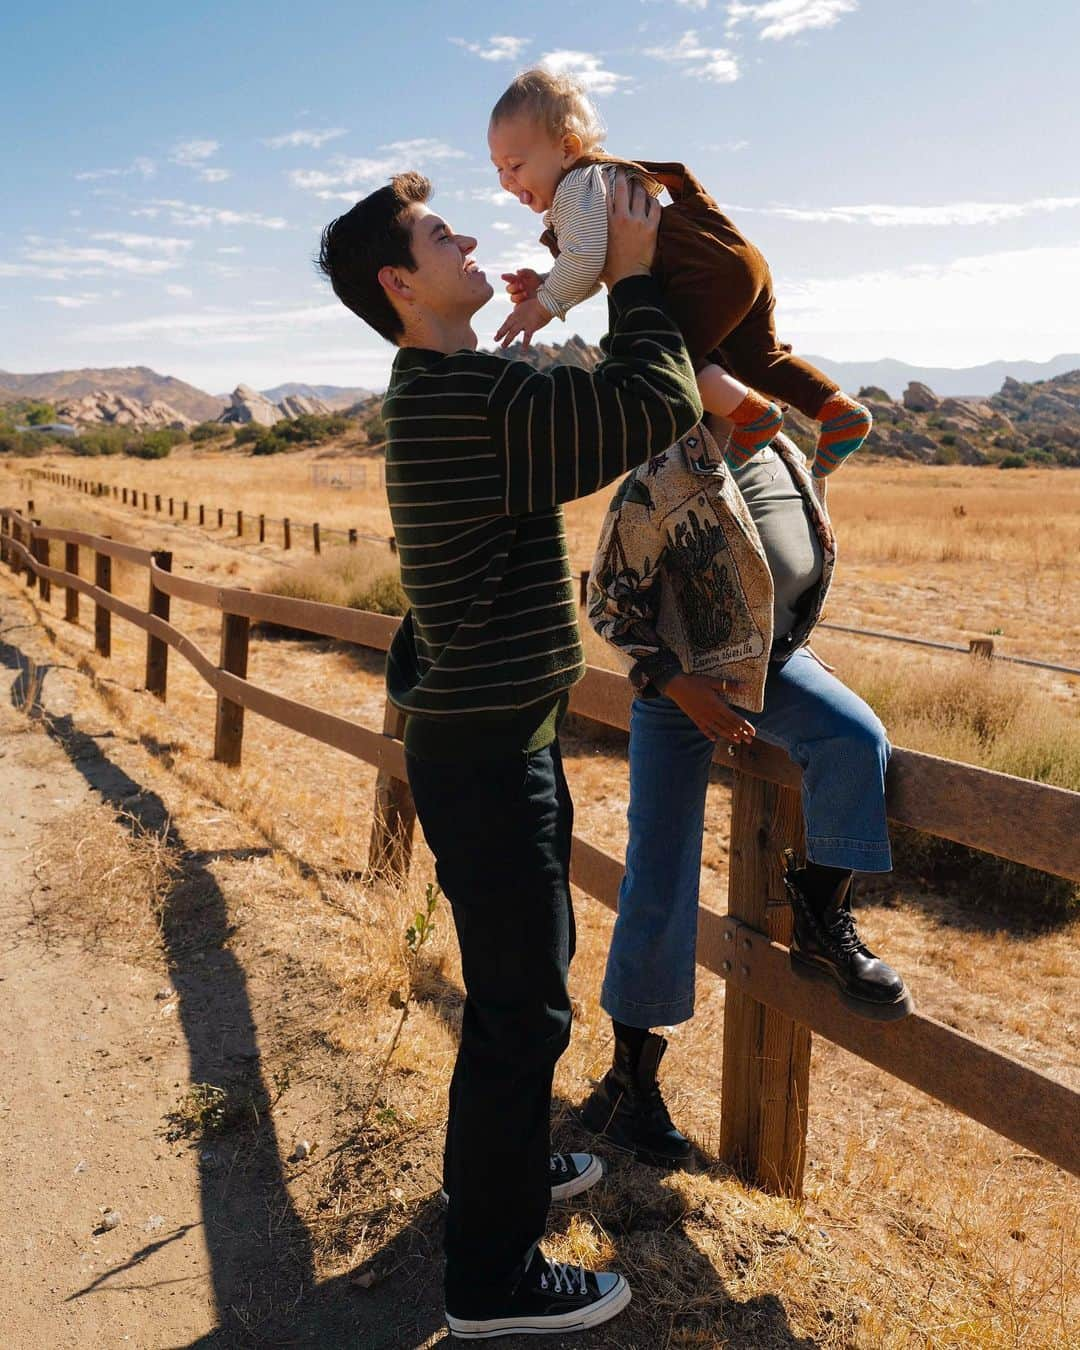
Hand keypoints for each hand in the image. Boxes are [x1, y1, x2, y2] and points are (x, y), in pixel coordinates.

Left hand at [494, 295, 553, 350]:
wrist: (546, 302)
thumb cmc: (541, 302)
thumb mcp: (529, 305)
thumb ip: (524, 311)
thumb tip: (521, 313)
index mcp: (518, 311)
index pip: (508, 320)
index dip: (503, 327)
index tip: (498, 332)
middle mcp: (518, 317)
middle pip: (507, 326)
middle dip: (500, 333)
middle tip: (495, 339)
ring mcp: (523, 322)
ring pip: (512, 332)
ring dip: (507, 340)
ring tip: (503, 346)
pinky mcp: (531, 327)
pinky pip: (526, 337)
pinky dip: (524, 345)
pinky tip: (523, 352)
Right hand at [501, 268, 543, 304]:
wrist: (547, 293)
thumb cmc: (539, 283)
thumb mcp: (534, 275)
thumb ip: (526, 272)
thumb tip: (518, 272)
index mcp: (518, 281)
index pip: (510, 279)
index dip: (507, 277)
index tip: (506, 276)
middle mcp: (517, 290)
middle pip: (509, 289)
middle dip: (514, 287)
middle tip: (521, 286)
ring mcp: (519, 298)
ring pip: (513, 298)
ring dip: (518, 296)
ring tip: (526, 293)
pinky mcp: (521, 307)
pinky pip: (516, 307)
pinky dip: (518, 306)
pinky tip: (523, 303)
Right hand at [600, 170, 658, 288]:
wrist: (628, 279)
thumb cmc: (609, 267)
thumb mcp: (596, 245)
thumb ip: (593, 231)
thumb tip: (580, 226)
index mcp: (607, 221)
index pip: (606, 192)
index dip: (607, 179)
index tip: (607, 171)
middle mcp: (622, 217)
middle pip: (624, 188)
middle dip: (624, 176)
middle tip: (624, 172)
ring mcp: (638, 222)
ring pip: (641, 194)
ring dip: (639, 187)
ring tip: (638, 184)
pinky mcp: (651, 228)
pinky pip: (655, 206)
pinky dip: (653, 200)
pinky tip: (651, 199)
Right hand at [665, 672, 755, 744]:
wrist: (676, 686)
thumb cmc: (695, 682)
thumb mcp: (712, 681)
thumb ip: (728, 686)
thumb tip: (744, 687)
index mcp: (717, 705)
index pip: (734, 718)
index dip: (744, 726)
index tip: (752, 731)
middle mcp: (711, 714)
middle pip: (729, 726)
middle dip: (740, 733)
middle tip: (749, 740)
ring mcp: (703, 718)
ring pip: (718, 730)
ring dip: (728, 736)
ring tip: (737, 741)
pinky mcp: (695, 719)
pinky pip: (704, 729)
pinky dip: (710, 735)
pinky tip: (714, 739)